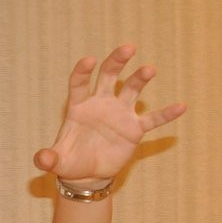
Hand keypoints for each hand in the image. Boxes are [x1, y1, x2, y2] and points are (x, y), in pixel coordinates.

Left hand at [34, 44, 185, 184]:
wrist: (87, 174)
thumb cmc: (70, 161)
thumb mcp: (56, 161)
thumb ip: (47, 158)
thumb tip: (41, 159)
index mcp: (79, 106)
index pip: (79, 83)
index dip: (83, 71)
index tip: (88, 61)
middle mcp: (101, 104)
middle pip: (108, 76)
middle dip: (116, 61)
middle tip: (128, 48)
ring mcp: (119, 114)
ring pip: (131, 90)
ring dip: (140, 79)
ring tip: (149, 69)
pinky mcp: (134, 129)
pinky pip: (152, 120)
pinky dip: (166, 114)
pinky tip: (181, 106)